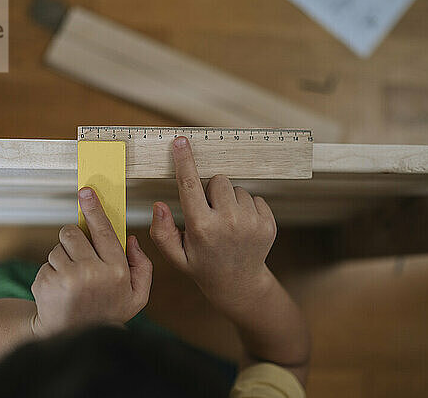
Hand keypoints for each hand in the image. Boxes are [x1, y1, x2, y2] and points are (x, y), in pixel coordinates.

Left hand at [31, 187, 152, 336]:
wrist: (70, 338)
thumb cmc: (106, 312)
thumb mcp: (137, 296)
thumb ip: (142, 266)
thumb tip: (130, 239)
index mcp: (116, 271)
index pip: (104, 231)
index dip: (94, 209)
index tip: (86, 192)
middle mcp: (92, 273)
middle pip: (72, 233)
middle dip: (73, 241)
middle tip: (79, 259)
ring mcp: (67, 278)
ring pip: (57, 247)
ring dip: (62, 259)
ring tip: (71, 281)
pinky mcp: (46, 283)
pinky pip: (46, 263)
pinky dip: (50, 273)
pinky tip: (60, 291)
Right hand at [150, 136, 276, 313]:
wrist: (239, 284)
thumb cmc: (202, 265)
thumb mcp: (175, 256)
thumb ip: (161, 232)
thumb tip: (159, 205)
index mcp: (202, 228)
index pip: (189, 185)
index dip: (184, 161)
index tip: (181, 142)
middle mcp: (228, 223)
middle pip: (217, 180)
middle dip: (210, 191)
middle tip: (208, 214)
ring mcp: (252, 223)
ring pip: (236, 188)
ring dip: (229, 200)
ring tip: (226, 224)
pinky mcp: (268, 223)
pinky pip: (254, 197)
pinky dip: (246, 207)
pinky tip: (241, 227)